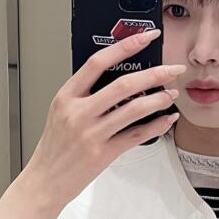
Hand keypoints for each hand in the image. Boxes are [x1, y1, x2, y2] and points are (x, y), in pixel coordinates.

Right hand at [23, 29, 186, 216]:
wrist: (45, 181)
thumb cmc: (54, 147)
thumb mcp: (60, 112)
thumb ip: (83, 94)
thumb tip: (116, 76)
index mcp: (66, 96)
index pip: (97, 62)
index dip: (125, 46)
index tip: (145, 37)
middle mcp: (79, 113)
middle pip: (123, 84)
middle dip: (155, 74)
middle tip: (173, 68)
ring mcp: (92, 134)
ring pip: (135, 109)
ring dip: (159, 99)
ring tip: (172, 94)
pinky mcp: (103, 154)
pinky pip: (137, 135)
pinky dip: (156, 125)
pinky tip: (166, 119)